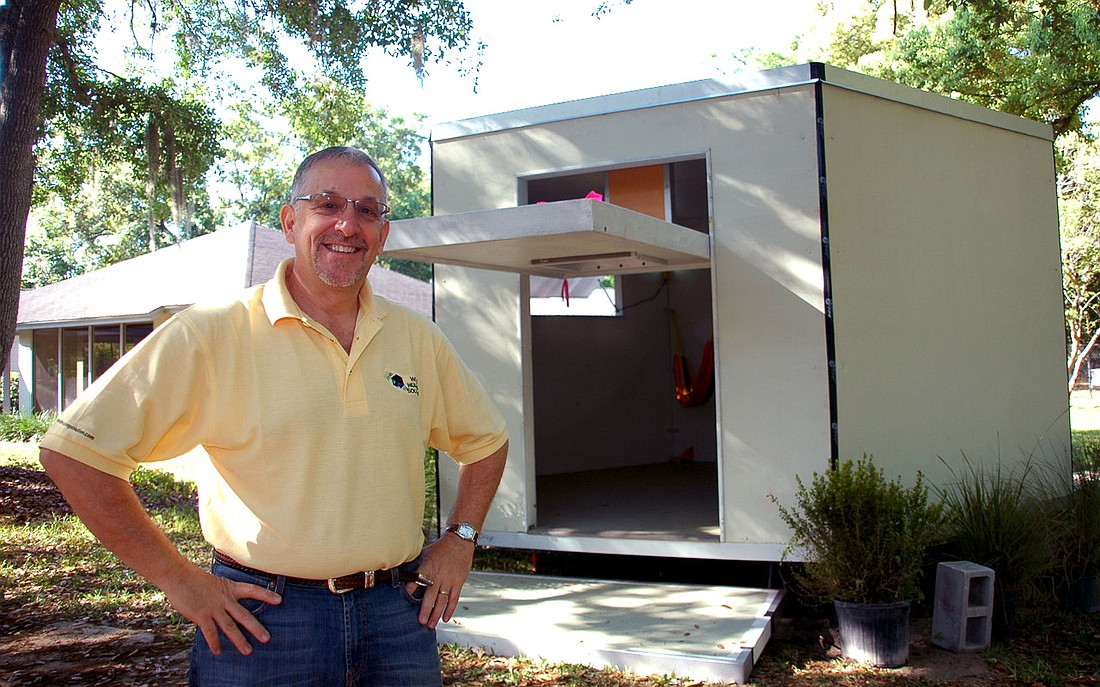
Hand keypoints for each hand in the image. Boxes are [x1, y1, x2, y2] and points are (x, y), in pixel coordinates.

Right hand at [162, 565, 282, 654]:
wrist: (178, 575)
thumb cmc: (195, 579)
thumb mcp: (215, 583)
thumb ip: (223, 595)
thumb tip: (228, 605)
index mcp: (230, 588)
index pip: (252, 590)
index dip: (266, 595)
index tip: (279, 600)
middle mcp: (224, 599)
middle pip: (244, 615)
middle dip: (256, 628)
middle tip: (267, 638)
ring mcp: (213, 608)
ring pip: (229, 627)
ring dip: (239, 640)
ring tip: (248, 651)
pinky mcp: (201, 615)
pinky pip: (210, 632)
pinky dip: (214, 642)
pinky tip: (218, 651)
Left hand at [405, 534, 474, 628]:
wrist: (460, 542)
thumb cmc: (440, 548)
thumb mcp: (425, 552)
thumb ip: (415, 563)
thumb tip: (400, 571)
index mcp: (428, 567)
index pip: (417, 581)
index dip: (411, 590)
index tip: (404, 601)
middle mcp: (438, 575)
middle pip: (431, 596)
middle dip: (425, 610)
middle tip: (421, 622)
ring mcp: (449, 580)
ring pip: (442, 600)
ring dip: (436, 614)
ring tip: (431, 625)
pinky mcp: (458, 582)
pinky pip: (454, 599)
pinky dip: (450, 609)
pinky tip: (445, 618)